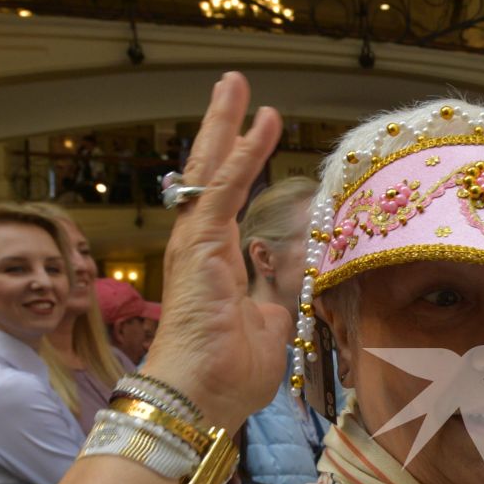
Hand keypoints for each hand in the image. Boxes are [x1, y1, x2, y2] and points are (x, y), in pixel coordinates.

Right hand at [139, 73, 290, 429]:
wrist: (199, 399)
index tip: (251, 136)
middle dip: (222, 129)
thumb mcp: (267, 330)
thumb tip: (287, 288)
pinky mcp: (201, 246)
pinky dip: (244, 153)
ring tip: (236, 84)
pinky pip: (224, 189)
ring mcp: (195, 243)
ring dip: (227, 125)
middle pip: (207, 174)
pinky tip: (261, 123)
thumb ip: (274, 301)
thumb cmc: (226, 376)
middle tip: (232, 87)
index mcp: (213, 263)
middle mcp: (198, 246)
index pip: (224, 202)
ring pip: (210, 170)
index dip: (237, 166)